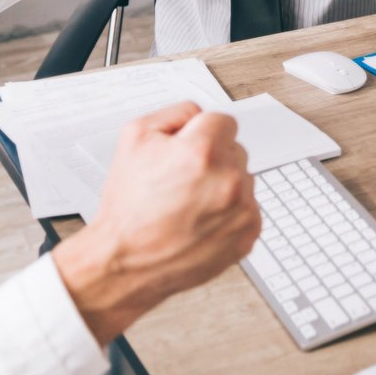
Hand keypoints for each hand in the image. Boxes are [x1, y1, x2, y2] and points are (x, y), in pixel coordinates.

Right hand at [52, 103, 259, 345]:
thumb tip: (199, 114)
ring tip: (189, 205)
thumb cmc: (128, 207)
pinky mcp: (248, 233)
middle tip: (182, 181)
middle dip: (213, 160)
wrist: (126, 261)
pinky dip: (229, 212)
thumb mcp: (135, 138)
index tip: (189, 150)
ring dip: (223, 186)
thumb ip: (175, 113)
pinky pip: (247, 208)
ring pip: (243, 179)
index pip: (223, 121)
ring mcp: (242, 208)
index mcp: (201, 151)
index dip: (201, 134)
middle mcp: (228, 179)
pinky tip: (201, 221)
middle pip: (235, 150)